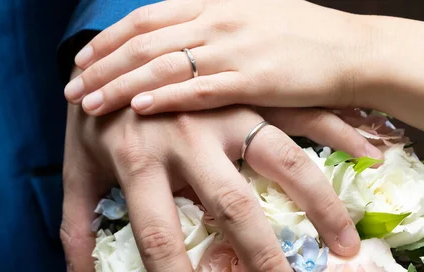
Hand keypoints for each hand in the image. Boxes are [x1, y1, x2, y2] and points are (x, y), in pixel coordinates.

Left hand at [62, 69, 375, 271]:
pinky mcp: (243, 93)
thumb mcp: (75, 167)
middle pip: (231, 206)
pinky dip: (336, 131)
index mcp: (139, 160)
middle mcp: (186, 136)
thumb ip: (75, 224)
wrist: (106, 53)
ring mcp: (221, 111)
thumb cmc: (94, 117)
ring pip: (280, 160)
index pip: (158, 236)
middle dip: (262, 259)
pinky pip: (296, 113)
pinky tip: (368, 154)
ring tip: (344, 247)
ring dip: (317, 205)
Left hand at [64, 0, 370, 115]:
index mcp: (212, 4)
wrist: (351, 51)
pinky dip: (165, 98)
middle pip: (144, 43)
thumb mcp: (247, 18)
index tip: (80, 60)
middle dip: (102, 67)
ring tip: (90, 104)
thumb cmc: (299, 38)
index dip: (108, 40)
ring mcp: (234, 49)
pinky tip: (138, 108)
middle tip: (71, 89)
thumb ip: (208, 27)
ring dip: (121, 86)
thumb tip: (173, 42)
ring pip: (163, 66)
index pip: (145, 19)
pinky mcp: (253, 80)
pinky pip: (199, 89)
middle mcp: (216, 21)